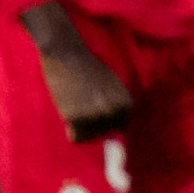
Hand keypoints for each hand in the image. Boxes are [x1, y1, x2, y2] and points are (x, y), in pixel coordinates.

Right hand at [25, 1, 132, 141]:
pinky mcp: (76, 118)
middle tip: (82, 113)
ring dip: (82, 128)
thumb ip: (114, 103)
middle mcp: (114, 111)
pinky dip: (72, 132)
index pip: (122, 126)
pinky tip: (68, 120)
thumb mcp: (112, 85)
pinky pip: (77, 138)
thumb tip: (116, 128)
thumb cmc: (88, 67)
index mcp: (126, 102)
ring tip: (75, 113)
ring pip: (90, 136)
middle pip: (106, 133)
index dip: (108, 123)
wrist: (67, 54)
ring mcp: (96, 116)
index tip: (98, 119)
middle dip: (95, 126)